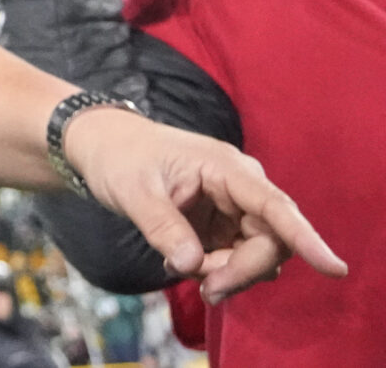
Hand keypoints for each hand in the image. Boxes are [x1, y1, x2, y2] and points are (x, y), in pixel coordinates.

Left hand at [63, 106, 347, 301]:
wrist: (102, 147)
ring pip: (255, 256)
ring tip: (178, 265)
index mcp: (226, 169)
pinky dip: (214, 270)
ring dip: (225, 273)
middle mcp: (240, 188)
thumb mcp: (132, 192)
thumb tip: (194, 266)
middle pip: (270, 242)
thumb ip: (162, 228)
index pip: (274, 206)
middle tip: (205, 289)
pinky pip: (236, 259)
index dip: (305, 238)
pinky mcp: (224, 226)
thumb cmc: (118, 158)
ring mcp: (234, 208)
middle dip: (242, 271)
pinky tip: (179, 261)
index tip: (332, 268)